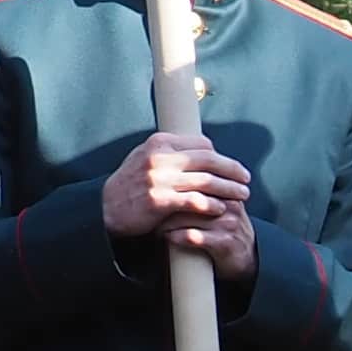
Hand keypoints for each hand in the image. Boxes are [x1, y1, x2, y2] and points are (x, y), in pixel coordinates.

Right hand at [100, 134, 254, 266]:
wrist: (105, 208)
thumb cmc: (129, 185)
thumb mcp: (145, 157)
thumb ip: (171, 152)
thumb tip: (203, 148)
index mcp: (159, 142)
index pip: (201, 144)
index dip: (219, 155)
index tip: (230, 166)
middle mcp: (160, 157)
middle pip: (209, 159)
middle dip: (232, 169)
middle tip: (246, 178)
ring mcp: (160, 179)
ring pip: (206, 180)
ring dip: (229, 188)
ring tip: (242, 195)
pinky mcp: (160, 201)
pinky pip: (194, 201)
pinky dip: (212, 204)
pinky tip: (221, 208)